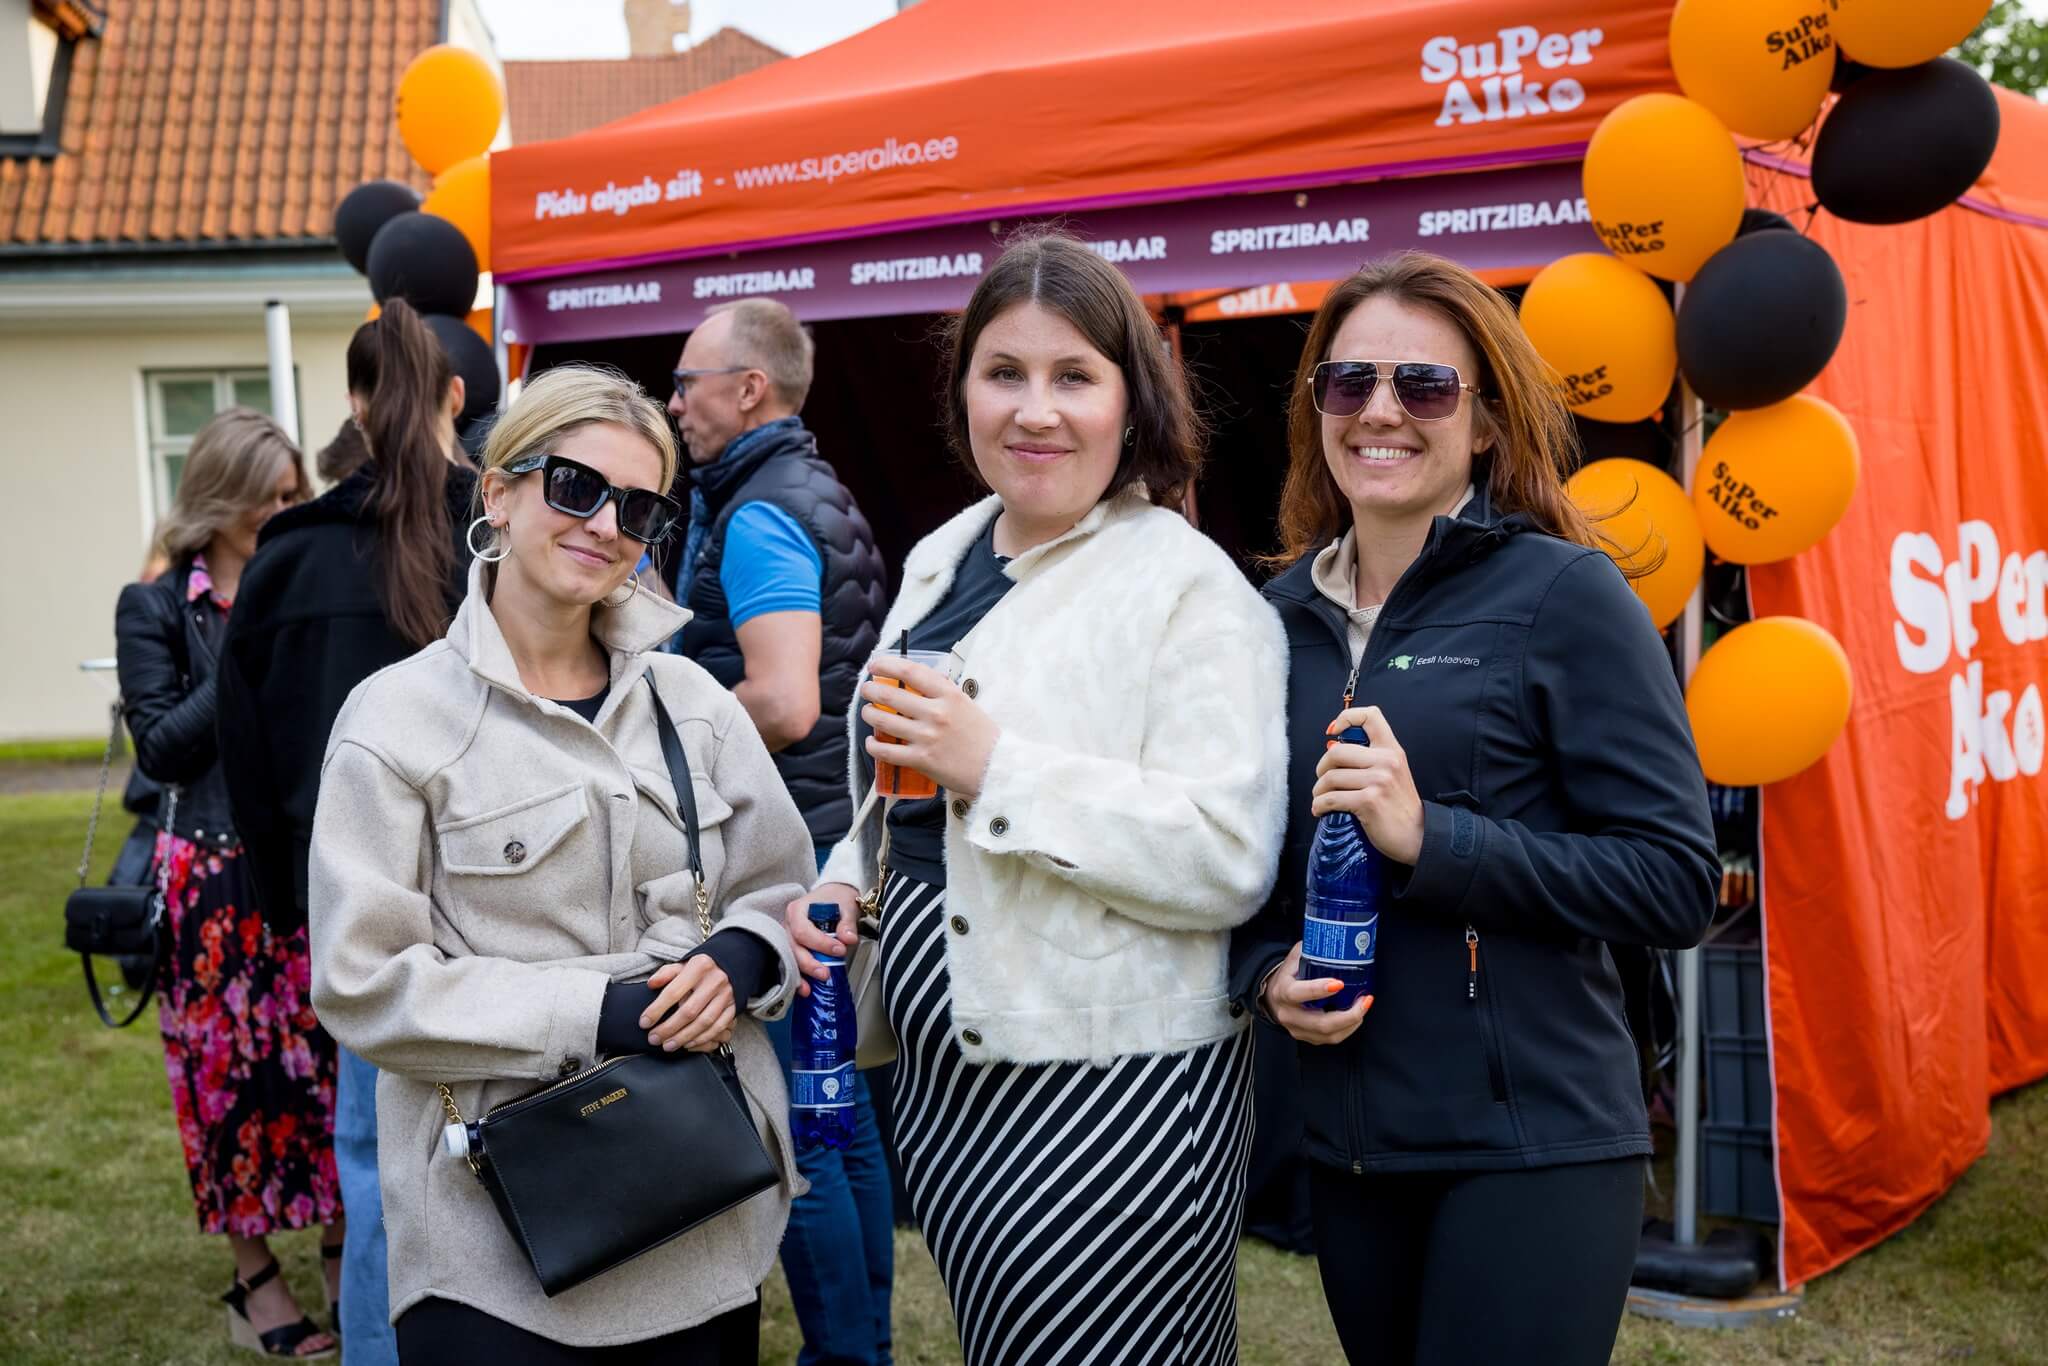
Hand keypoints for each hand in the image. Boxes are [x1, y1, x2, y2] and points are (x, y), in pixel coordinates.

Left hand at [641, 956, 734, 1052]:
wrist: (731, 964)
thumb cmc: (700, 969)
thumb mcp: (683, 965)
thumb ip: (666, 973)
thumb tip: (651, 984)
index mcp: (699, 967)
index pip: (673, 992)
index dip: (656, 1010)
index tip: (644, 1023)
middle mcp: (715, 980)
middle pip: (689, 1011)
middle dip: (668, 1029)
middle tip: (653, 1039)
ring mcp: (726, 995)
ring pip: (704, 1022)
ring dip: (683, 1038)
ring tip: (667, 1046)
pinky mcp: (734, 1007)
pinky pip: (718, 1027)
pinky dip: (702, 1039)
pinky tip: (688, 1044)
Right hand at [785, 884, 859, 998]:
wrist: (834, 896)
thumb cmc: (836, 898)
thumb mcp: (846, 906)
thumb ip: (847, 923)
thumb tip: (849, 938)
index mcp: (797, 910)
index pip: (802, 930)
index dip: (819, 943)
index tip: (839, 950)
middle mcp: (788, 924)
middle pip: (793, 947)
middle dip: (808, 963)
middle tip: (825, 974)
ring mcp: (788, 937)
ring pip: (790, 958)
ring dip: (800, 975)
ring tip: (809, 989)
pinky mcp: (794, 948)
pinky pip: (793, 963)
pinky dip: (799, 977)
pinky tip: (805, 989)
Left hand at [860, 658, 999, 798]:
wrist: (996, 767)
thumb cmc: (983, 736)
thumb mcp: (966, 703)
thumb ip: (942, 691)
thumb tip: (917, 680)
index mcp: (949, 695)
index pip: (910, 671)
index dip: (887, 665)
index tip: (875, 665)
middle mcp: (936, 713)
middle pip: (890, 694)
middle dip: (871, 689)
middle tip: (866, 689)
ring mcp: (926, 737)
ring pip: (883, 720)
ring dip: (868, 714)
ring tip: (867, 712)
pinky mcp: (921, 760)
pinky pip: (886, 750)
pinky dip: (873, 745)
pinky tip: (871, 742)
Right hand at [1261, 942, 1372, 1044]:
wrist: (1273, 997)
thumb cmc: (1289, 975)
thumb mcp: (1295, 957)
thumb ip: (1312, 949)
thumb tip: (1336, 938)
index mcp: (1283, 991)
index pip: (1298, 993)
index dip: (1319, 989)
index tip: (1339, 983)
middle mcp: (1288, 1014)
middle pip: (1320, 1023)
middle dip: (1348, 1014)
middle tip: (1364, 1000)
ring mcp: (1298, 1029)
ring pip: (1329, 1035)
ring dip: (1352, 1022)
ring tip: (1364, 1006)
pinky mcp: (1307, 1038)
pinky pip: (1332, 1039)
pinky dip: (1348, 1029)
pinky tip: (1357, 1016)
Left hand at [1313, 705, 1424, 864]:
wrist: (1418, 835)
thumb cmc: (1399, 806)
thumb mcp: (1393, 772)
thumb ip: (1369, 758)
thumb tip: (1332, 747)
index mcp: (1392, 749)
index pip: (1370, 716)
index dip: (1346, 718)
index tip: (1333, 733)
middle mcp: (1386, 761)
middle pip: (1337, 751)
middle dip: (1321, 768)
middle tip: (1323, 781)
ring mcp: (1378, 781)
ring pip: (1330, 777)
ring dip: (1319, 791)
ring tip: (1321, 798)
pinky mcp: (1368, 801)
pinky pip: (1331, 799)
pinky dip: (1319, 806)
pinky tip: (1321, 810)